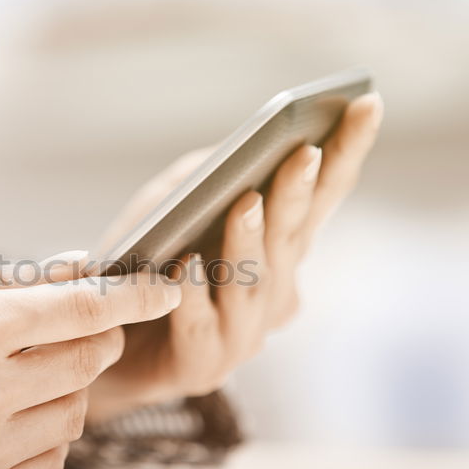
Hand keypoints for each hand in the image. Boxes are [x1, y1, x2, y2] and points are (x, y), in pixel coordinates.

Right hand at [0, 267, 181, 468]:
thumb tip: (76, 268)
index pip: (82, 309)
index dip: (133, 294)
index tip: (166, 285)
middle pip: (89, 361)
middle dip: (95, 339)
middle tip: (74, 331)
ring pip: (74, 415)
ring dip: (63, 390)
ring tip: (15, 379)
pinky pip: (50, 465)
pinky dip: (44, 439)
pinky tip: (6, 423)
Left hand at [88, 92, 383, 421]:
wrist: (101, 341)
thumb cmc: (141, 265)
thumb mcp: (167, 207)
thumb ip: (203, 178)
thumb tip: (235, 151)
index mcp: (277, 251)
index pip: (319, 197)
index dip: (346, 153)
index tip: (367, 102)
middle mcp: (272, 293)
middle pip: (290, 238)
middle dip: (299, 194)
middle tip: (304, 152)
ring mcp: (242, 333)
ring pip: (252, 285)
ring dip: (249, 243)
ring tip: (245, 203)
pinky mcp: (202, 365)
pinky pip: (199, 326)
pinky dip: (192, 295)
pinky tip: (183, 266)